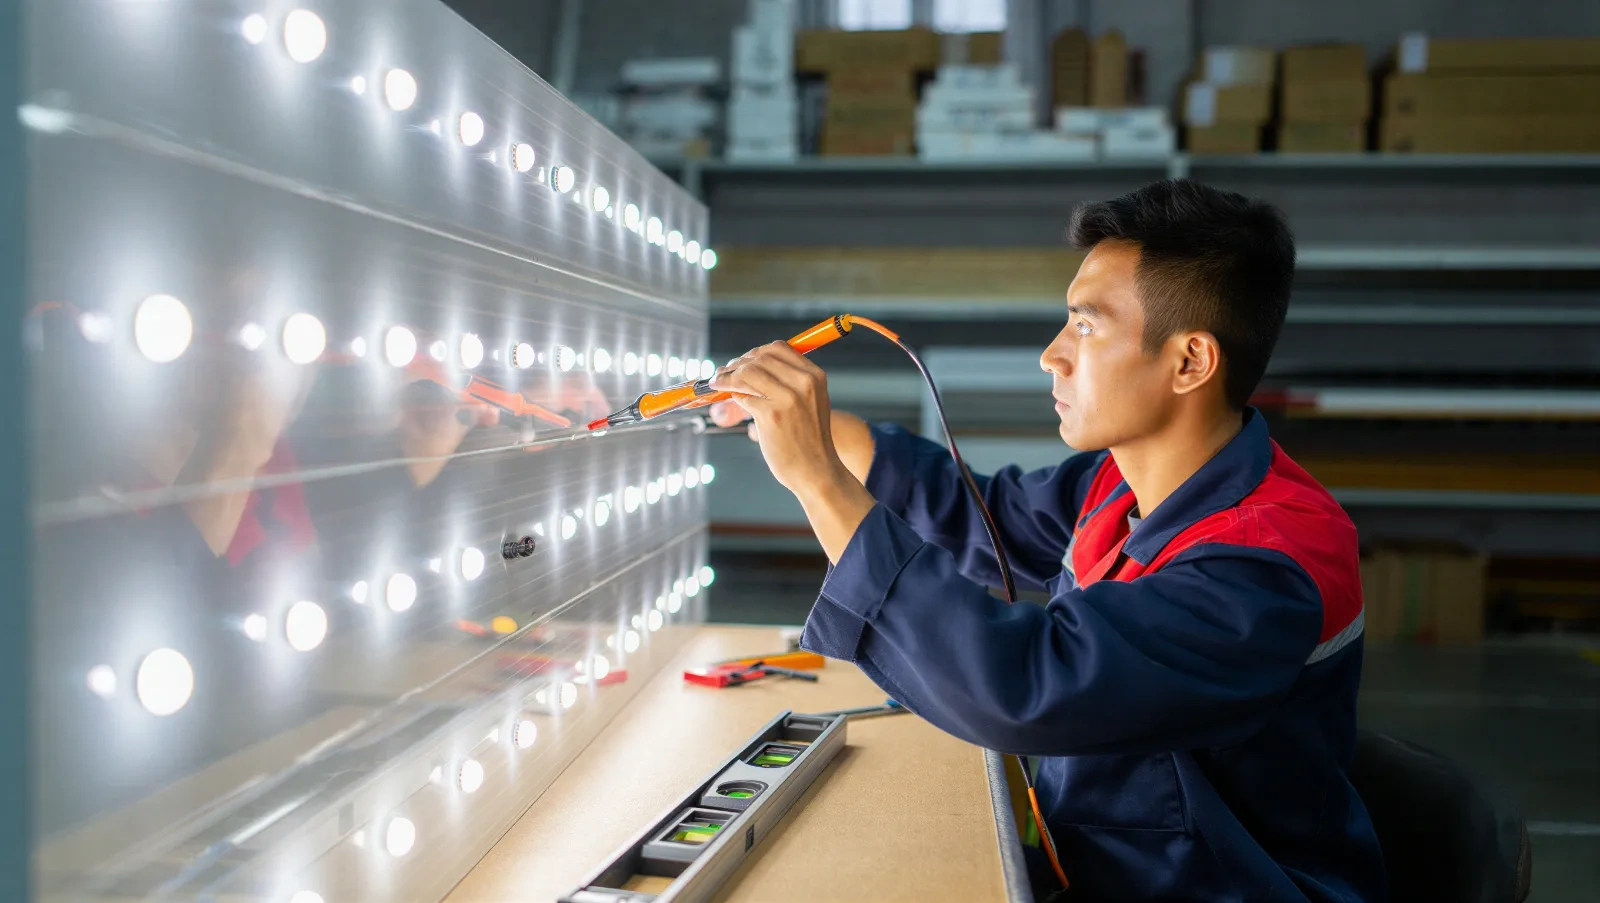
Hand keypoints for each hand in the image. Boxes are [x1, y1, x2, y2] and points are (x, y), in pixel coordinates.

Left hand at [710, 342, 875, 562]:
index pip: (778, 348)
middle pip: (760, 358)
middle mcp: (804, 383)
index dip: (754, 353)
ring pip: (748, 372)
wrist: (817, 471)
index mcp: (815, 376)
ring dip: (727, 376)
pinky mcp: (771, 415)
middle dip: (737, 363)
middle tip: (723, 374)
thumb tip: (747, 370)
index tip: (741, 362)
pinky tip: (730, 400)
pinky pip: (743, 396)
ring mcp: (788, 398)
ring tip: (718, 383)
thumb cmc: (809, 441)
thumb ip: (788, 383)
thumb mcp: (810, 403)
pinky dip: (732, 395)